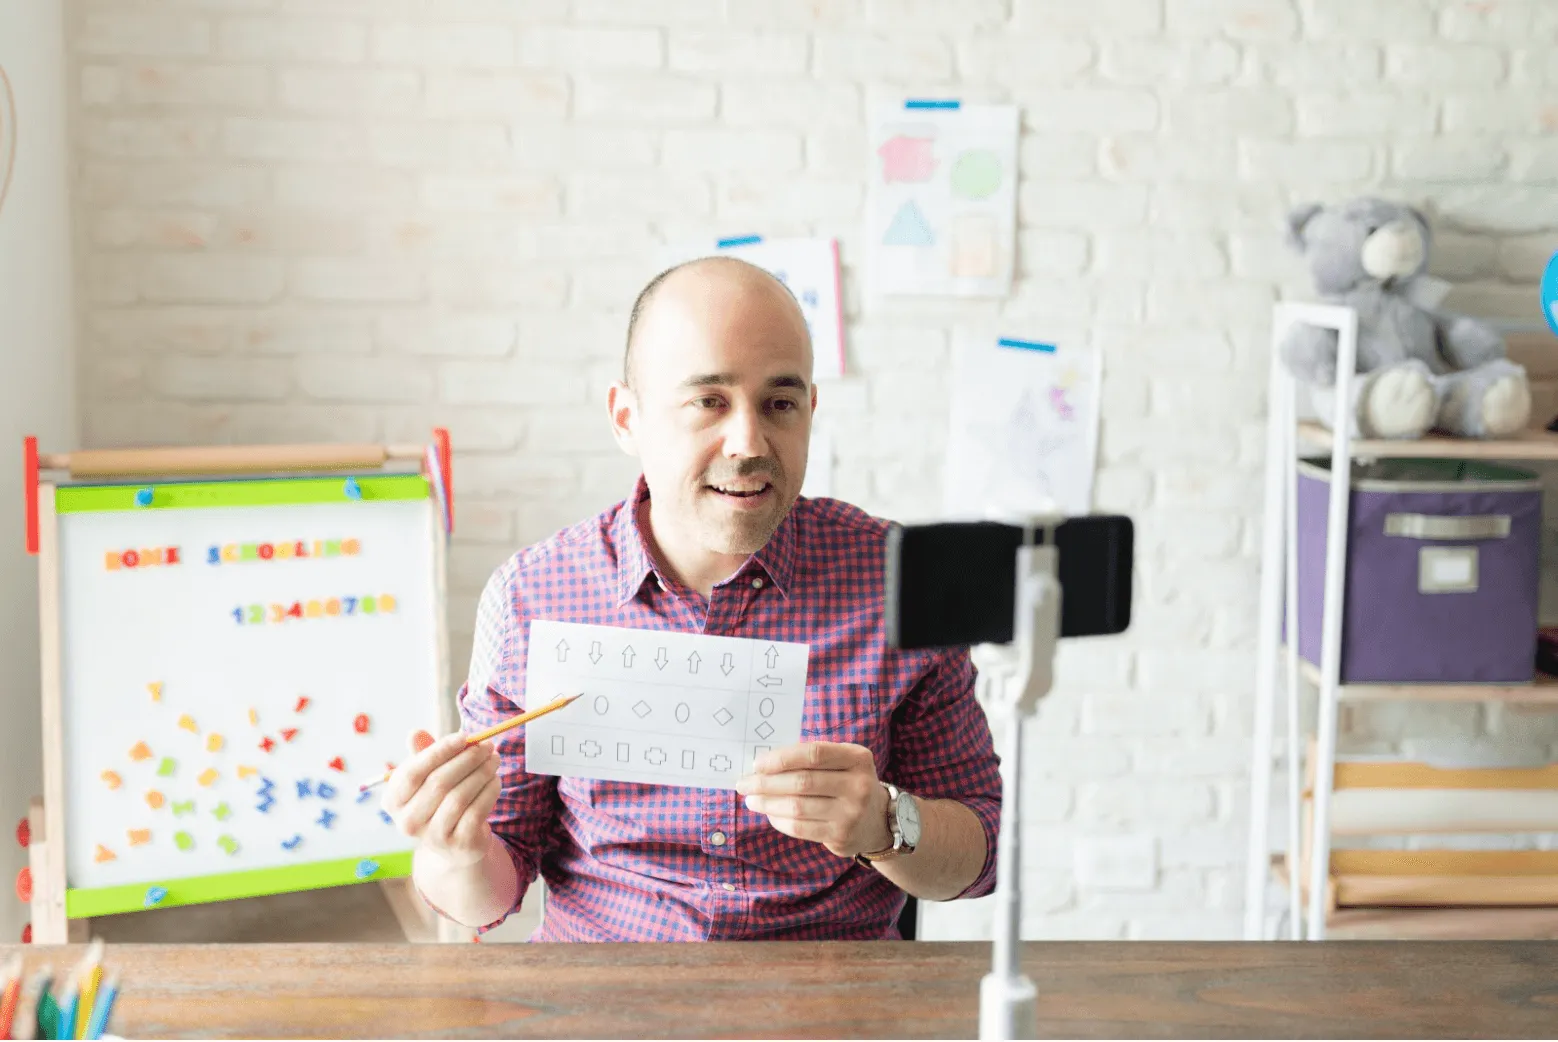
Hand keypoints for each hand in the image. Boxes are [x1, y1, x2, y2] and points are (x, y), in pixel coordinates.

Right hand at [381, 731, 500, 870]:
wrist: (457, 843)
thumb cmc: (440, 800)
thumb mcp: (429, 776)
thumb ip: (424, 755)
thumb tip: (415, 733)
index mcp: (393, 801)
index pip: (412, 773)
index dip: (439, 752)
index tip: (464, 736)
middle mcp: (407, 822)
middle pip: (439, 783)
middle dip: (467, 759)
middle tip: (487, 745)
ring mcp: (433, 837)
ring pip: (459, 796)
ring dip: (481, 773)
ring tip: (494, 759)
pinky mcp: (458, 844)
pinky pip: (476, 811)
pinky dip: (489, 791)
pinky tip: (495, 780)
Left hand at [735, 742, 890, 858]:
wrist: (878, 820)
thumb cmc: (848, 783)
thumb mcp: (842, 762)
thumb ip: (812, 758)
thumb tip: (764, 764)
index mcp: (857, 758)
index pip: (814, 754)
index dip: (782, 758)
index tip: (757, 763)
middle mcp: (858, 785)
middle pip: (802, 782)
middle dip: (766, 783)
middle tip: (744, 783)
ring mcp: (851, 813)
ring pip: (797, 807)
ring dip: (768, 803)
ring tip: (752, 800)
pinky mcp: (841, 836)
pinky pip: (800, 828)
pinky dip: (779, 820)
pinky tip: (769, 814)